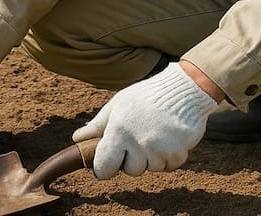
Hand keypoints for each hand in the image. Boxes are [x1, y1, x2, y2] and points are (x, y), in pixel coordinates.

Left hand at [73, 62, 218, 178]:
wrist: (184, 89)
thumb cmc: (147, 95)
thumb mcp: (119, 104)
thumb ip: (98, 125)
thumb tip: (77, 139)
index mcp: (118, 130)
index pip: (104, 167)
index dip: (106, 167)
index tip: (111, 161)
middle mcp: (137, 142)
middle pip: (131, 170)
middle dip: (134, 159)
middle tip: (141, 137)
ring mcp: (158, 149)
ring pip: (152, 168)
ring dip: (154, 156)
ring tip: (158, 133)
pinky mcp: (177, 153)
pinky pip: (170, 166)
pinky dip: (171, 156)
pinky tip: (171, 137)